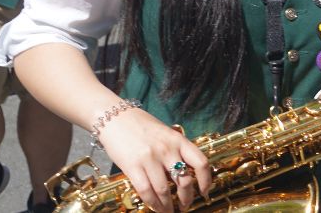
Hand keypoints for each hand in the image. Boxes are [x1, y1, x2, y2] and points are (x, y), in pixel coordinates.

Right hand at [97, 107, 211, 212]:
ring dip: (168, 206)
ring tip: (169, 211)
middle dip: (186, 198)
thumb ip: (176, 149)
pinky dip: (152, 203)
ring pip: (164, 190)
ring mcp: (150, 158)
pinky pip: (146, 190)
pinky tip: (155, 207)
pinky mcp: (132, 166)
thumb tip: (186, 171)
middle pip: (184, 181)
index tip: (204, 191)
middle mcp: (167, 149)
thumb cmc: (142, 125)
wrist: (115, 117)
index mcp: (178, 140)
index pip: (200, 163)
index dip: (206, 180)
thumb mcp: (166, 133)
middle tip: (185, 206)